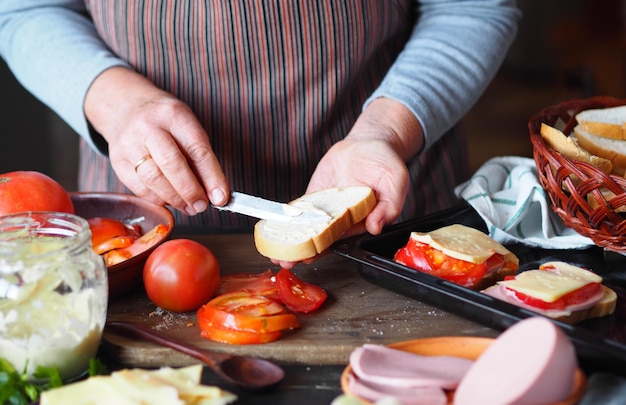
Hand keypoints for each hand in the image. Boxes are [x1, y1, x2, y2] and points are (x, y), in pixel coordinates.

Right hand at [84, 67, 229, 213]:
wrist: (126, 107)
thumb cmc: (165, 121)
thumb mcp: (188, 127)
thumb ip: (202, 159)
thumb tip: (216, 194)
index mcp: (174, 115)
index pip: (196, 149)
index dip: (212, 177)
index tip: (221, 197)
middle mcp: (148, 127)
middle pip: (171, 164)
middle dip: (190, 190)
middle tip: (202, 206)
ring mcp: (129, 144)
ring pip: (153, 179)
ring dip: (175, 199)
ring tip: (189, 207)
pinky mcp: (118, 162)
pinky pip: (140, 189)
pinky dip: (158, 199)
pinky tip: (169, 200)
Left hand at [272, 97, 423, 268]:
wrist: (369, 143)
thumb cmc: (386, 164)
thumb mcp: (396, 181)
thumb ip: (390, 205)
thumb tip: (376, 226)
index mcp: (361, 221)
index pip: (341, 240)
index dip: (325, 250)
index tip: (309, 256)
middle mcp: (341, 219)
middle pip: (320, 239)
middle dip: (302, 251)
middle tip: (285, 261)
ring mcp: (326, 208)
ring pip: (307, 228)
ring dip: (290, 240)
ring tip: (274, 253)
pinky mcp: (315, 195)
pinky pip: (301, 208)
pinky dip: (288, 218)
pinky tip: (274, 226)